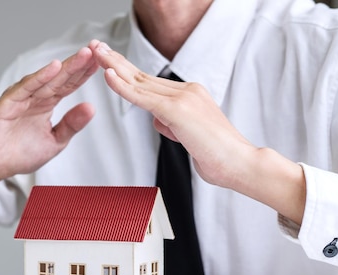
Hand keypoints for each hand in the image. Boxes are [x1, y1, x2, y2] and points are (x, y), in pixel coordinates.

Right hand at [0, 47, 97, 223]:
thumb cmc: (19, 154)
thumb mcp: (55, 141)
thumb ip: (72, 125)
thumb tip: (92, 107)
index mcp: (47, 104)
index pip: (69, 85)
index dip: (85, 74)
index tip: (102, 62)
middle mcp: (36, 96)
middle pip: (62, 78)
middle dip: (80, 64)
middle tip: (98, 50)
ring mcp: (22, 97)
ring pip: (48, 79)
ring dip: (66, 66)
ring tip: (84, 55)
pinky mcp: (9, 101)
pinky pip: (27, 87)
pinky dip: (40, 77)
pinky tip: (55, 67)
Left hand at [90, 40, 305, 223]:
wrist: (241, 164)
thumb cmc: (218, 156)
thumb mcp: (189, 138)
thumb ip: (172, 125)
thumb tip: (158, 120)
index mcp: (191, 95)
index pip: (151, 83)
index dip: (127, 71)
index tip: (109, 61)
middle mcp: (187, 91)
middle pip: (142, 76)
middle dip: (116, 61)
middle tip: (96, 46)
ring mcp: (183, 98)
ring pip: (140, 82)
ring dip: (114, 66)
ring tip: (96, 52)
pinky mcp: (178, 111)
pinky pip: (144, 97)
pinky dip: (123, 86)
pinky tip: (107, 75)